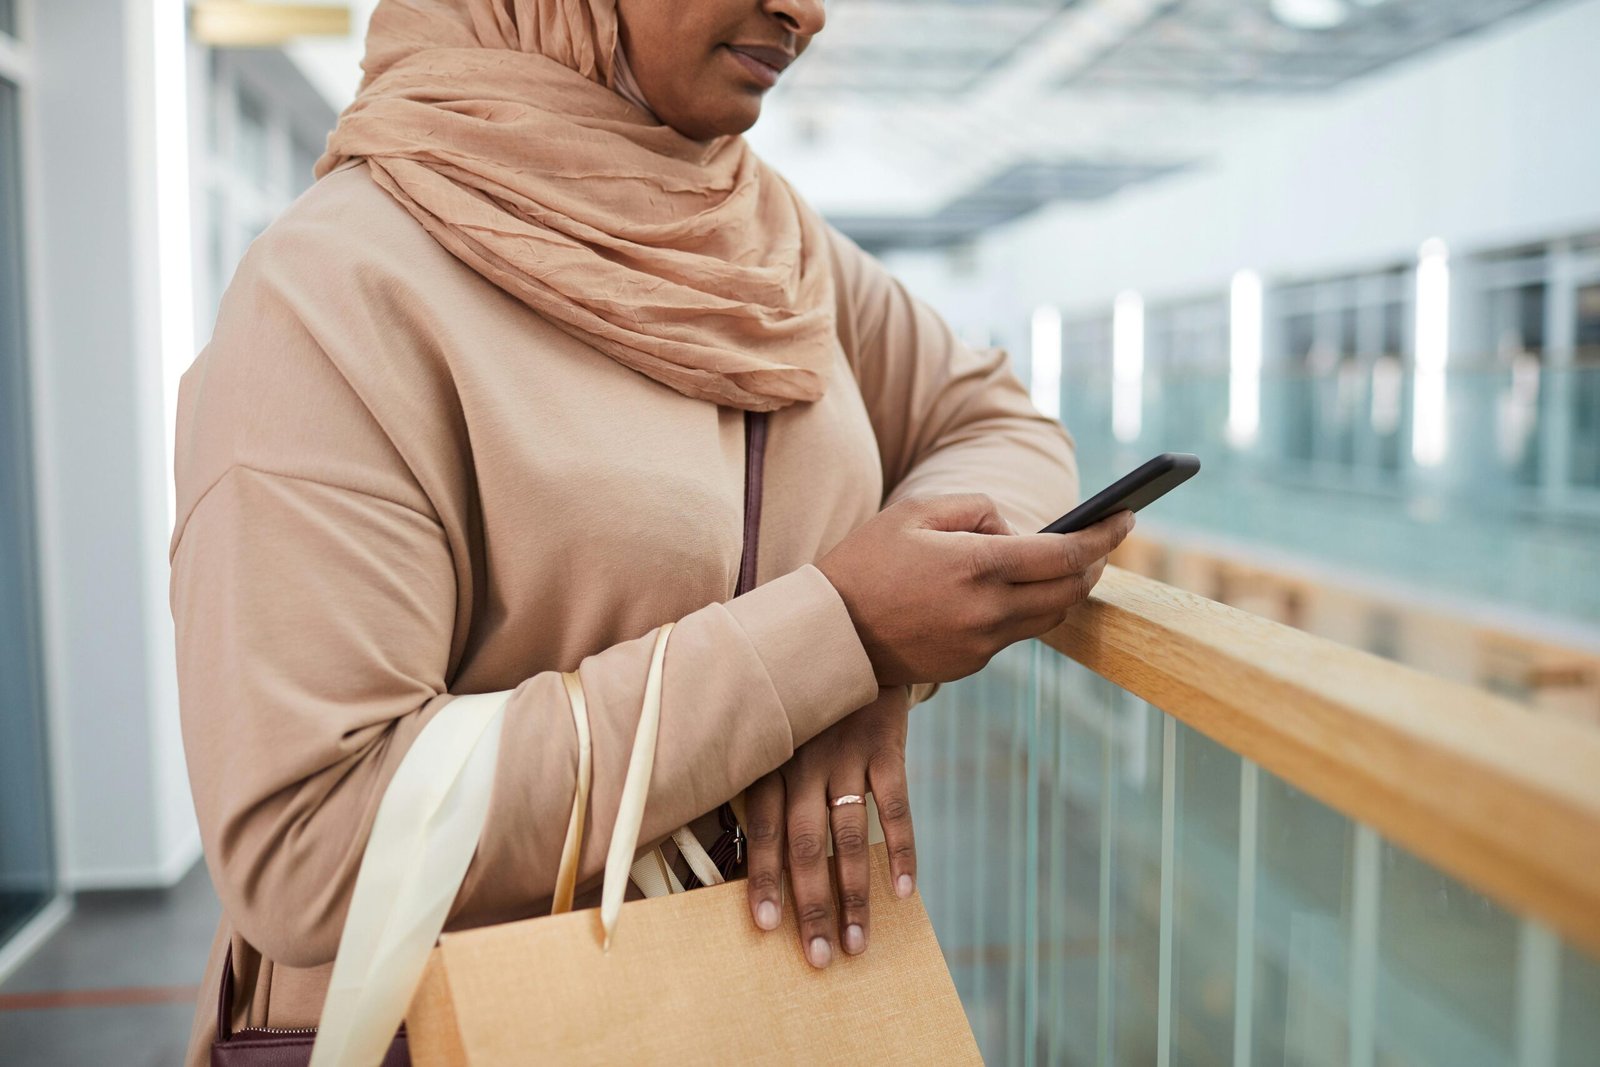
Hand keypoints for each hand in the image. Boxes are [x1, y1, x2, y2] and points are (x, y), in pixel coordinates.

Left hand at [744, 686, 914, 968]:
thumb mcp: (772, 730)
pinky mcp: (886, 747)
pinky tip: (902, 891)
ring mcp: (846, 754)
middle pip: (806, 844)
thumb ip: (760, 783)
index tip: (767, 927)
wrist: (852, 637)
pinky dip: (901, 850)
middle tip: (819, 957)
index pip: (761, 829)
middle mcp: (804, 761)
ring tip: (859, 942)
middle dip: (811, 905)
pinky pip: (896, 806)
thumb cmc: (803, 703)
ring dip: (855, 893)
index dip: (763, 879)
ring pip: (850, 835)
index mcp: (769, 761)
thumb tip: (738, 856)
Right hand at [818, 495, 1133, 686]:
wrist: (829, 633)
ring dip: (1064, 590)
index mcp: (977, 567)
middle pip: (1071, 591)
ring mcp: (981, 644)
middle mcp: (988, 611)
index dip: (1105, 535)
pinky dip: (1025, 609)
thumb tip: (1016, 531)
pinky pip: (1015, 634)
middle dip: (1094, 564)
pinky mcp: (970, 665)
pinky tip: (1014, 590)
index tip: (1127, 517)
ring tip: (1062, 563)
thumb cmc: (866, 562)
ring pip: (1050, 618)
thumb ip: (977, 508)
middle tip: (1102, 540)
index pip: (1065, 553)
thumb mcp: (916, 512)